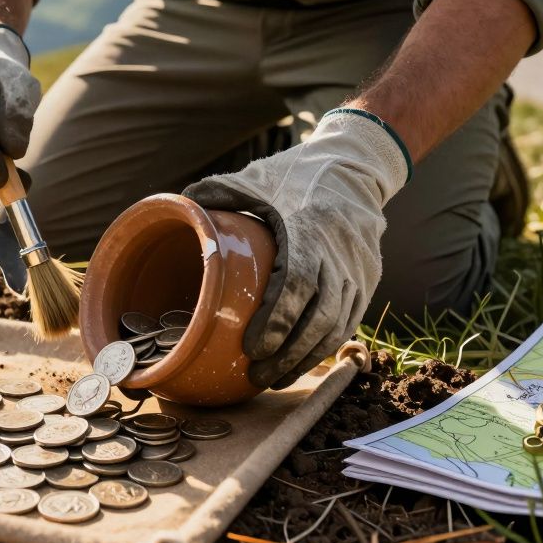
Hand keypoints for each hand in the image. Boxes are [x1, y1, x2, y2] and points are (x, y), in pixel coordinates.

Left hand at [183, 109, 411, 388]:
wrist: (356, 165)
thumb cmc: (295, 173)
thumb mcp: (255, 177)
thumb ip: (215, 194)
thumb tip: (174, 210)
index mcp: (309, 226)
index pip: (298, 283)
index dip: (277, 320)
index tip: (252, 346)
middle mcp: (340, 253)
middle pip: (320, 316)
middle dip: (289, 352)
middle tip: (257, 374)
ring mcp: (359, 269)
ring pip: (337, 326)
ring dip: (306, 357)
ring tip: (274, 377)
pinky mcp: (369, 279)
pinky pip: (348, 322)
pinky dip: (323, 347)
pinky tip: (299, 363)